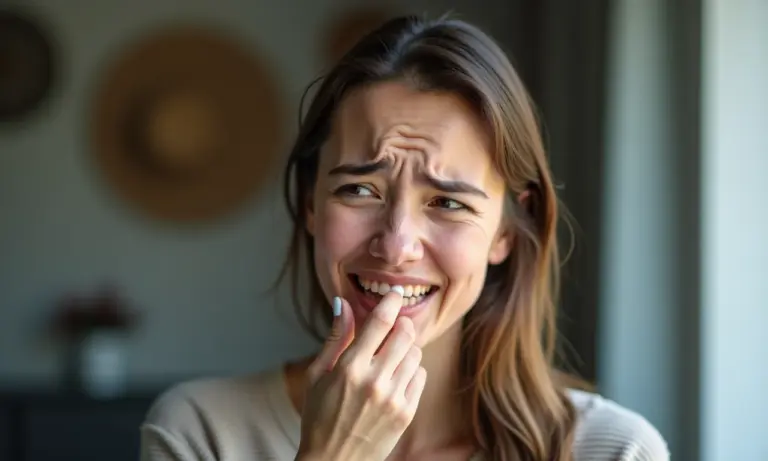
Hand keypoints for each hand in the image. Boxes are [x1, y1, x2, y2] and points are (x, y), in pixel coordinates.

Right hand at [296, 289, 426, 460]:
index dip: (390, 301)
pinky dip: (411, 370)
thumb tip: (342, 303)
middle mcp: (374, 381)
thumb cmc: (319, 417)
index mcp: (349, 368)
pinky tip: (395, 377)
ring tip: (389, 357)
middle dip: (401, 323)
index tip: (394, 293)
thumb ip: (335, 337)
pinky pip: (420, 375)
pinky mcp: (406, 413)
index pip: (379, 322)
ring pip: (415, 353)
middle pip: (404, 333)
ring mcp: (393, 398)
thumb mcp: (318, 375)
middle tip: (394, 325)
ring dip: (405, 347)